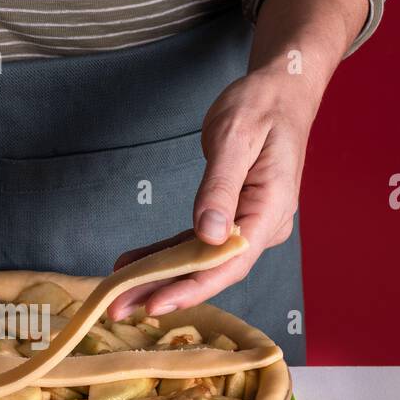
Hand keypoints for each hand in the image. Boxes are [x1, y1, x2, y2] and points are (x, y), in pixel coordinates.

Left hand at [107, 68, 313, 319]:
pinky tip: (134, 264)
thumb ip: (220, 187)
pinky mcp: (232, 218)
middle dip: (165, 291)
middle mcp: (262, 225)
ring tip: (118, 292)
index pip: (230, 262)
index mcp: (269, 209)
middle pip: (211, 270)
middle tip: (118, 308)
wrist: (281, 91)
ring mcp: (248, 224)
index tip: (156, 305)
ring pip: (200, 261)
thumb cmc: (261, 106)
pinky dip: (165, 254)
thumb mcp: (236, 138)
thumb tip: (209, 235)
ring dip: (159, 278)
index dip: (192, 287)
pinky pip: (196, 243)